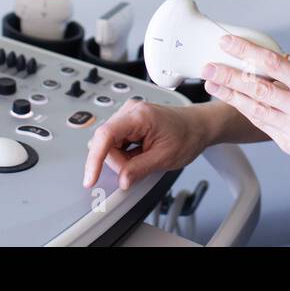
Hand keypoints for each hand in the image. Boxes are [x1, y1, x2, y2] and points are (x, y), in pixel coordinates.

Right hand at [82, 99, 208, 189]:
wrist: (198, 125)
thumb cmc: (187, 135)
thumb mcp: (165, 157)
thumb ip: (139, 169)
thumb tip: (121, 180)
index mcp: (139, 116)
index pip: (106, 135)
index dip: (94, 159)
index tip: (91, 179)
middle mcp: (130, 111)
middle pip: (106, 143)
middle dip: (118, 162)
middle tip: (140, 167)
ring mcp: (128, 115)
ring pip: (109, 144)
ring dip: (122, 158)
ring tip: (145, 157)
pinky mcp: (128, 122)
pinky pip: (116, 142)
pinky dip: (125, 154)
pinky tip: (141, 153)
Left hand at [204, 34, 289, 167]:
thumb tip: (264, 59)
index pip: (275, 64)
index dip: (248, 52)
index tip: (228, 44)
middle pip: (260, 88)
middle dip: (230, 76)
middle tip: (209, 67)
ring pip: (257, 109)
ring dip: (231, 95)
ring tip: (212, 83)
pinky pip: (264, 126)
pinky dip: (248, 111)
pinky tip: (234, 101)